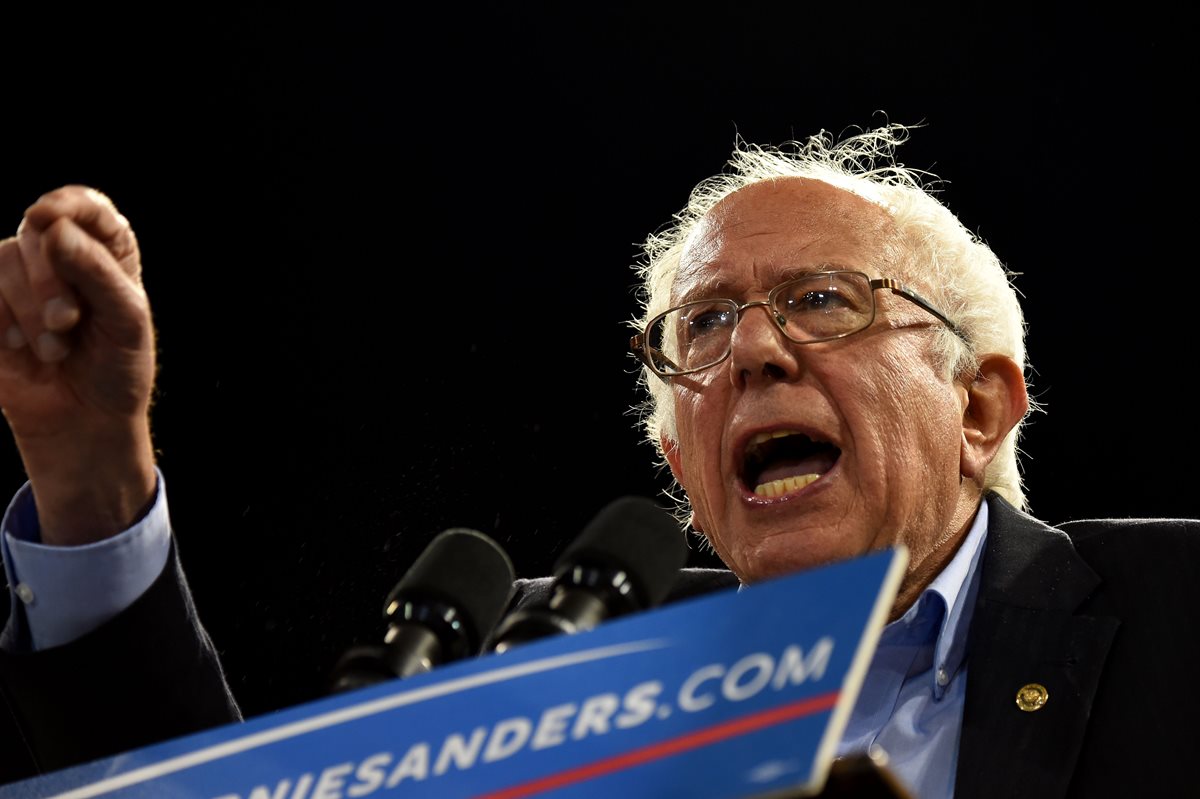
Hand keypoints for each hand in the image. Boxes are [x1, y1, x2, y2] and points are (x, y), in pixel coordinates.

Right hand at [0, 186, 156, 544]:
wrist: (86, 423)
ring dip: (30, 309)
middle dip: (50, 280)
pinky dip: (4, 323)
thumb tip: (53, 227)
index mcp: (109, 253)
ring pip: (5, 260)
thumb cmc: (118, 369)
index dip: (67, 204)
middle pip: (38, 233)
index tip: (49, 217)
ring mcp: (24, 280)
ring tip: (56, 349)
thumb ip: (96, 272)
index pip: (86, 207)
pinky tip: (25, 351)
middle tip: (68, 321)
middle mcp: (64, 258)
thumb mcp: (125, 321)